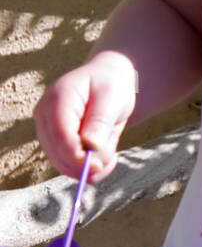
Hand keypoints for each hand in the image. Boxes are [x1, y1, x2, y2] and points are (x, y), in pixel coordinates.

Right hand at [32, 52, 137, 183]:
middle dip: (87, 160)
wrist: (107, 79)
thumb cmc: (111, 84)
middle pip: (58, 154)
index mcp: (57, 99)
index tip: (98, 166)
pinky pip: (68, 166)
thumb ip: (101, 121)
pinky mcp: (53, 142)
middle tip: (112, 152)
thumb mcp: (112, 97)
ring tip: (109, 139)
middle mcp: (44, 115)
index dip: (77, 156)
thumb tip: (90, 147)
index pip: (61, 136)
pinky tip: (105, 155)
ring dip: (90, 162)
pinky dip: (88, 167)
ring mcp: (46, 130)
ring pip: (64, 164)